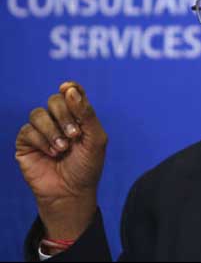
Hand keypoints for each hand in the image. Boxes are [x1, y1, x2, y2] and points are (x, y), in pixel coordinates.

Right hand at [15, 82, 107, 239]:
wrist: (72, 192)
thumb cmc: (87, 166)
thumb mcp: (95, 138)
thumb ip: (86, 113)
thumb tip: (69, 89)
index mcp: (78, 116)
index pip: (72, 93)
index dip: (70, 88)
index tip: (68, 88)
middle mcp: (58, 120)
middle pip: (55, 100)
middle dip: (65, 115)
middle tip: (74, 134)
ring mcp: (41, 131)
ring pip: (38, 113)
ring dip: (52, 130)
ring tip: (63, 148)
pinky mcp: (26, 143)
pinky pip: (28, 130)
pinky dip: (42, 140)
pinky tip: (52, 153)